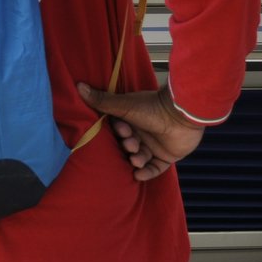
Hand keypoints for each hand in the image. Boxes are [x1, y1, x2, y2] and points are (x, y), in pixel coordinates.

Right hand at [76, 82, 204, 181]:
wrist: (182, 115)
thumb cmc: (153, 108)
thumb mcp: (123, 106)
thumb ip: (102, 100)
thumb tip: (78, 86)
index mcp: (132, 120)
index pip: (119, 131)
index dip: (118, 133)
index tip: (122, 131)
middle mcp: (142, 133)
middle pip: (128, 146)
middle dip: (127, 147)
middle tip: (132, 145)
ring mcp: (155, 145)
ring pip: (140, 158)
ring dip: (137, 160)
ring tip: (138, 159)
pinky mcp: (167, 157)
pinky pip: (155, 169)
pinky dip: (147, 173)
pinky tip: (140, 175)